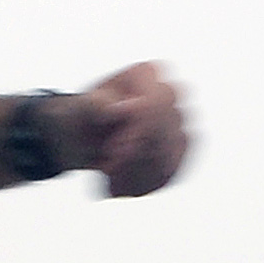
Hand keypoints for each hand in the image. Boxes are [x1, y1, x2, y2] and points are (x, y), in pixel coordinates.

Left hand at [50, 62, 189, 195]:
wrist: (84, 137)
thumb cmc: (84, 116)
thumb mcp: (82, 108)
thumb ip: (101, 105)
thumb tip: (127, 109)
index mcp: (147, 74)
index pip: (157, 103)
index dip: (139, 132)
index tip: (112, 151)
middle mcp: (170, 94)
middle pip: (167, 133)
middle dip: (135, 158)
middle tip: (106, 168)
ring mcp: (179, 122)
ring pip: (172, 156)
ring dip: (138, 175)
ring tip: (111, 182)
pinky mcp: (181, 149)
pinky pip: (174, 171)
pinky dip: (147, 184)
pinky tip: (124, 187)